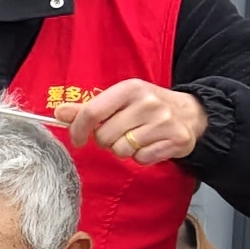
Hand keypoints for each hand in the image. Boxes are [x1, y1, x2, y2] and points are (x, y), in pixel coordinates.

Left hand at [65, 77, 206, 164]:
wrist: (190, 113)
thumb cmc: (146, 106)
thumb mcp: (119, 100)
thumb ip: (88, 108)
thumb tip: (59, 113)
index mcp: (130, 88)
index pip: (92, 112)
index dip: (78, 130)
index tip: (78, 139)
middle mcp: (147, 103)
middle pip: (105, 137)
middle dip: (106, 140)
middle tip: (119, 134)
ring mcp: (164, 121)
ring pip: (121, 150)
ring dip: (124, 149)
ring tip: (136, 138)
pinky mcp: (176, 139)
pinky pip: (142, 159)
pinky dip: (142, 157)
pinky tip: (150, 145)